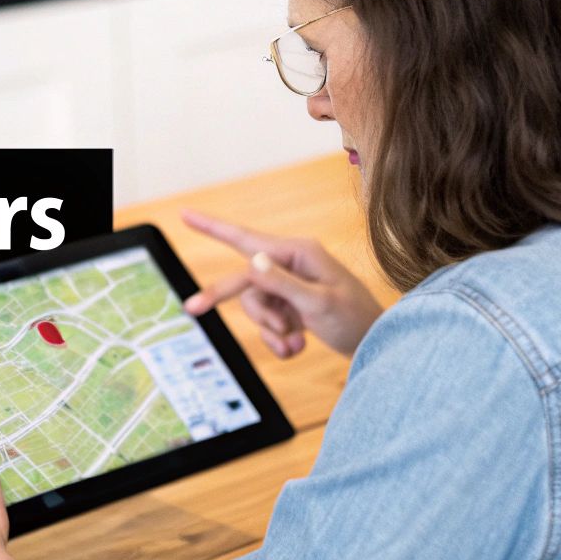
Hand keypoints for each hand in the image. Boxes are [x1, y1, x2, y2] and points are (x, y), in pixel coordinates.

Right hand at [179, 208, 382, 356]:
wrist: (376, 344)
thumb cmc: (356, 319)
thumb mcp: (319, 303)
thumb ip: (284, 283)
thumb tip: (253, 262)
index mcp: (298, 253)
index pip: (246, 239)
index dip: (212, 226)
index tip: (184, 213)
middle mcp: (290, 265)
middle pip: (244, 280)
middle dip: (227, 299)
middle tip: (192, 309)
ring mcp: (290, 287)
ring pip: (255, 306)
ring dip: (271, 330)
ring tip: (296, 340)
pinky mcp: (291, 307)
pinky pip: (268, 324)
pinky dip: (279, 340)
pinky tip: (299, 346)